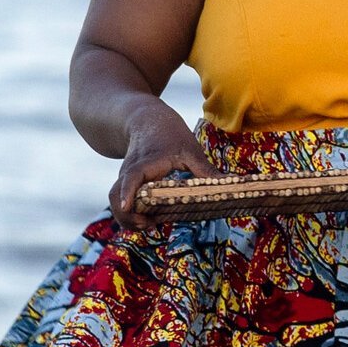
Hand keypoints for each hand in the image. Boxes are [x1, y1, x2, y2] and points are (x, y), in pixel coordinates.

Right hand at [106, 103, 214, 224]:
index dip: (127, 192)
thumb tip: (231, 184)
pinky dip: (131, 213)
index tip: (127, 206)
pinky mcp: (126, 184)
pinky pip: (122, 201)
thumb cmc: (170, 134)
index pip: (132, 177)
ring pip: (116, 200)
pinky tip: (148, 220)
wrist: (147, 120)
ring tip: (149, 226)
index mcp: (147, 162)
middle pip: (115, 195)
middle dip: (127, 215)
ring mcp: (125, 178)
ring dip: (128, 217)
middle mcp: (130, 171)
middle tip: (148, 225)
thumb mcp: (191, 150)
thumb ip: (206, 170)